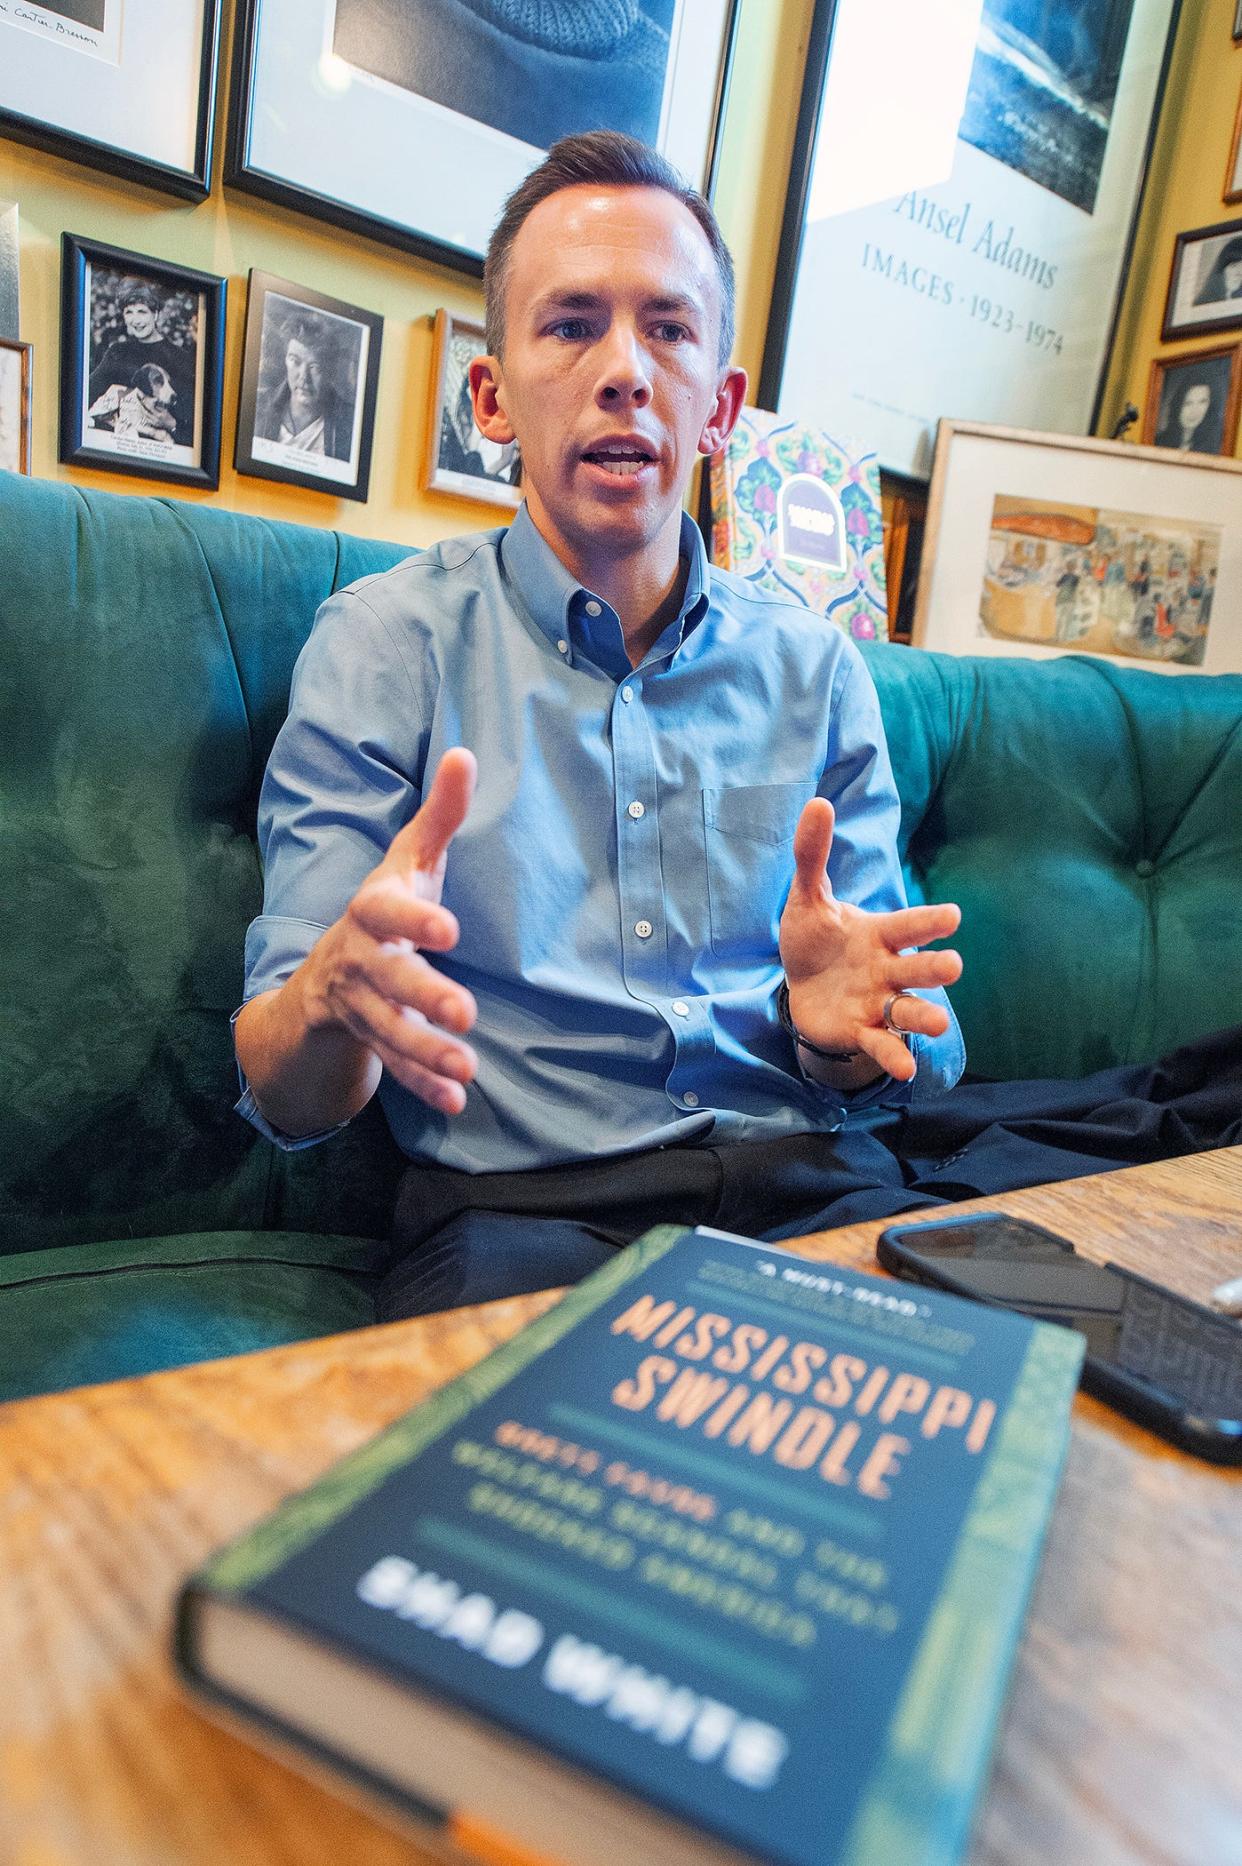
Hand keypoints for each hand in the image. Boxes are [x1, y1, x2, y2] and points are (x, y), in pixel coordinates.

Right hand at [300, 748, 479, 1113]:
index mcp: (371, 910)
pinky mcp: (366, 1040)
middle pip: (387, 977)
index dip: (414, 919)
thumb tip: (464, 751)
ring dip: (426, 1050)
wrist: (322, 977)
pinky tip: (455, 1100)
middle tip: (467, 1012)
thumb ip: (439, 815)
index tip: (450, 931)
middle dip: (424, 995)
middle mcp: (358, 958)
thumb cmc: (384, 909)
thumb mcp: (408, 862)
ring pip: (389, 1029)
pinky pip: (392, 1066)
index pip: (385, 911)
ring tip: (468, 1068)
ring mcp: (358, 1004)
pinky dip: (422, 1084)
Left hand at [779, 797, 961, 1083]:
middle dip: (934, 968)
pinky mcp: (862, 1031)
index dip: (928, 921)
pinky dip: (893, 1055)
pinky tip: (906, 1069)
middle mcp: (888, 969)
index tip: (952, 914)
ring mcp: (878, 1003)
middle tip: (953, 966)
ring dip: (924, 1017)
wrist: (801, 988)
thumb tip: (817, 802)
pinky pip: (882, 1044)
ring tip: (940, 1025)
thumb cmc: (816, 941)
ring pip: (909, 1010)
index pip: (908, 925)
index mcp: (880, 934)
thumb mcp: (808, 899)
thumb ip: (812, 855)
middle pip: (916, 969)